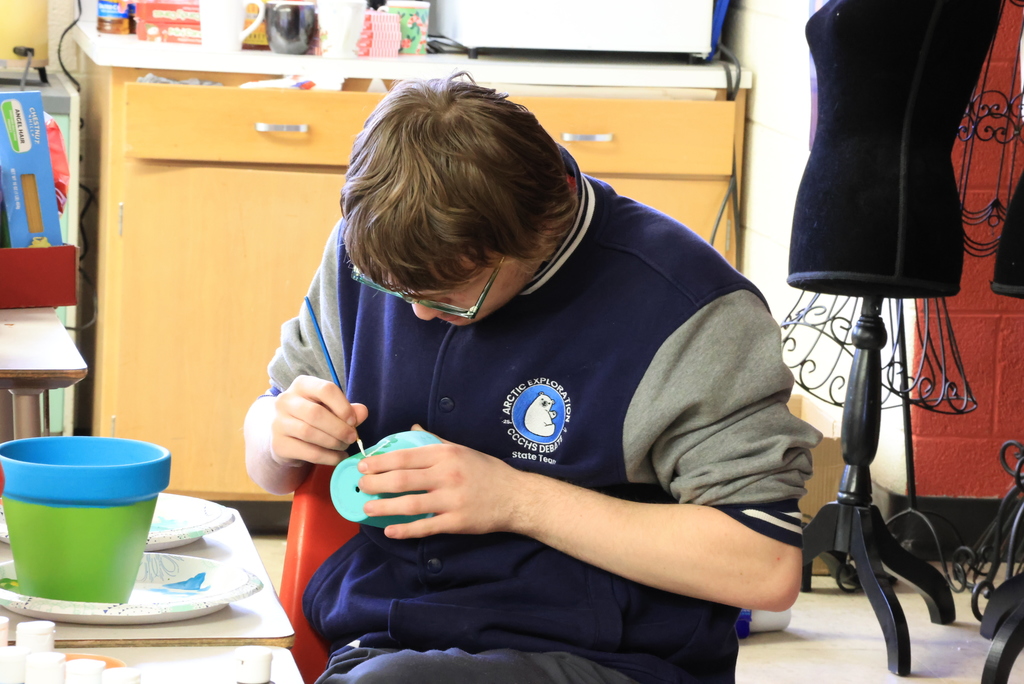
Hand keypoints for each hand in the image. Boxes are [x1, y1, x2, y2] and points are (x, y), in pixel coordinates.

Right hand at [269, 375, 367, 467]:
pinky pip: (307, 452)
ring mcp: (278, 423)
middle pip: (316, 413)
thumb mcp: (333, 409)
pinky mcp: (279, 444)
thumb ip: (349, 409)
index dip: (343, 406)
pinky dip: (328, 457)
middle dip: (339, 428)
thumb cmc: (315, 419)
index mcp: (302, 385)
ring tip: (345, 446)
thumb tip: (362, 412)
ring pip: (310, 433)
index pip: (326, 389)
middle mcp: (286, 400)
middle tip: (352, 438)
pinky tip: (338, 457)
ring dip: (334, 443)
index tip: (354, 421)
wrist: (290, 438)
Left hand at [356, 426, 530, 537]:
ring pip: (410, 504)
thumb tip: (412, 429)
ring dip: (385, 507)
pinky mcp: (457, 522)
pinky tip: (390, 530)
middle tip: (360, 487)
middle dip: (376, 483)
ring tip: (368, 508)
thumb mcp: (462, 450)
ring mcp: (452, 500)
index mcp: (446, 454)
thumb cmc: (487, 471)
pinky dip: (405, 530)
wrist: (515, 497)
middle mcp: (447, 475)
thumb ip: (435, 441)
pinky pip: (426, 527)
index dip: (380, 462)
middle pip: (402, 479)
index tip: (363, 466)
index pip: (405, 456)